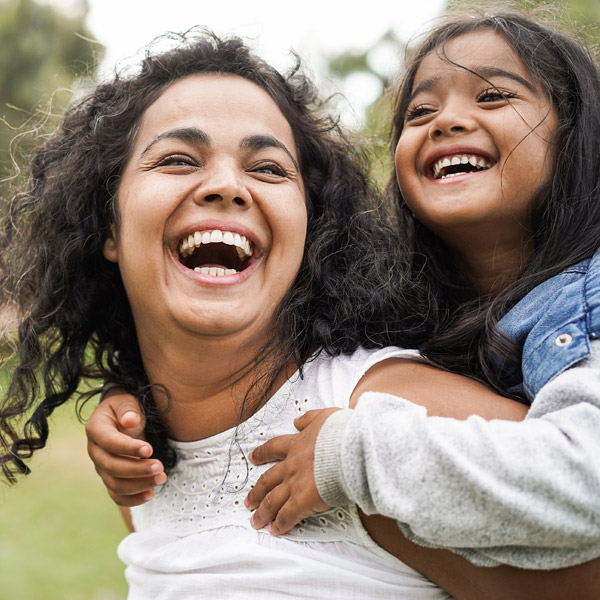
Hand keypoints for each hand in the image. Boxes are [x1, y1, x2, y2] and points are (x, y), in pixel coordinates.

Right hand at [86, 388, 165, 506]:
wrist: (122, 417)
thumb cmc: (126, 407)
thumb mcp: (126, 401)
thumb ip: (128, 409)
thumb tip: (130, 421)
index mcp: (96, 429)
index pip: (109, 442)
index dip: (128, 448)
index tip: (150, 450)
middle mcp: (95, 451)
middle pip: (111, 467)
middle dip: (137, 469)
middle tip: (160, 467)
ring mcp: (101, 467)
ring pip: (115, 484)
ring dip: (139, 485)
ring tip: (161, 478)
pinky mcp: (110, 478)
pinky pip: (117, 494)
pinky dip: (133, 499)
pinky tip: (151, 494)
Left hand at [245, 407, 338, 534]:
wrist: (349, 448)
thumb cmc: (341, 432)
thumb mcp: (324, 416)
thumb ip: (309, 418)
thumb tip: (297, 420)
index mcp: (297, 444)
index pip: (273, 448)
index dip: (262, 454)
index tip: (253, 457)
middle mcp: (291, 465)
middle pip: (267, 480)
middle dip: (256, 492)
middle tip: (248, 500)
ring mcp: (294, 484)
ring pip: (272, 500)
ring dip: (262, 512)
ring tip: (256, 521)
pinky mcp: (302, 501)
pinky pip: (287, 516)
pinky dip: (280, 525)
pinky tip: (275, 530)